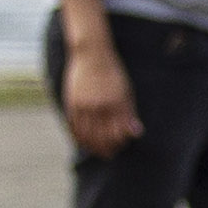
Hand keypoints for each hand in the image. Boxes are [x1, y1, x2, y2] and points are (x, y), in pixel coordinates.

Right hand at [60, 40, 141, 157]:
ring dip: (92, 147)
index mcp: (115, 103)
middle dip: (106, 148)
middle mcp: (99, 105)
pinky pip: (73, 127)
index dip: (119, 143)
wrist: (91, 54)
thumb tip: (136, 133)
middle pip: (101, 137)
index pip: (117, 133)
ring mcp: (83, 105)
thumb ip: (129, 113)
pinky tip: (83, 142)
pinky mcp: (71, 103)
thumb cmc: (113, 73)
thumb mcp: (126, 91)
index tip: (121, 146)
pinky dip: (78, 137)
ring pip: (86, 135)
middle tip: (110, 153)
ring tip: (97, 151)